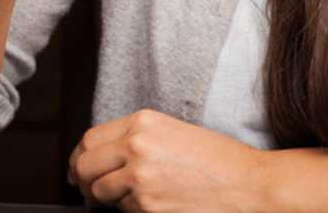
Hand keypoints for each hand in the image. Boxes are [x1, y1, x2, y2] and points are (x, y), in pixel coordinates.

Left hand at [68, 108, 270, 211]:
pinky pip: (123, 211)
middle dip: (82, 179)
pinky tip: (150, 203)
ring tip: (125, 197)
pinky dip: (129, 210)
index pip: (90, 138)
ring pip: (100, 192)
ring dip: (105, 199)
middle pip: (85, 165)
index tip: (79, 166)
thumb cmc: (219, 161)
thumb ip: (136, 138)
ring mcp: (140, 178)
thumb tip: (102, 156)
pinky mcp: (147, 206)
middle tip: (86, 187)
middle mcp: (137, 147)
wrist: (248, 185)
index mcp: (143, 123)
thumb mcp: (173, 132)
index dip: (80, 156)